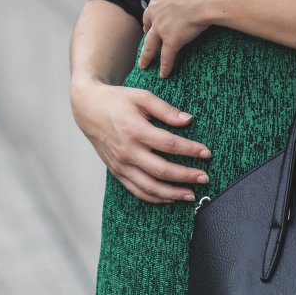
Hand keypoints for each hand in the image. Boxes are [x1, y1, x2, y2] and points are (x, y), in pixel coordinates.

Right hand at [70, 77, 211, 203]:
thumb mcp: (142, 96)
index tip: (206, 153)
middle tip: (205, 178)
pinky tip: (169, 198)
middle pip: (162, 170)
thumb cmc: (117, 100)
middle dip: (186, 176)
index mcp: (135, 130)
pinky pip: (137, 190)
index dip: (190, 150)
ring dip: (172, 193)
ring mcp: (121, 165)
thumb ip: (166, 109)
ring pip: (149, 187)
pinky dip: (154, 197)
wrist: (88, 109)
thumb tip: (188, 120)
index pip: (169, 144)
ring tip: (191, 194)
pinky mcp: (117, 172)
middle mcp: (127, 151)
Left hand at [139, 0, 234, 77]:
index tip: (159, 12)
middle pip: (148, 22)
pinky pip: (167, 57)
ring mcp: (161, 25)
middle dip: (147, 30)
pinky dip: (165, 67)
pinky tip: (164, 74)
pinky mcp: (172, 40)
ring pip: (150, 44)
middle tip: (147, 37)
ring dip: (146, 55)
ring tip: (144, 64)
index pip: (155, 0)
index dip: (157, 8)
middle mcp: (155, 7)